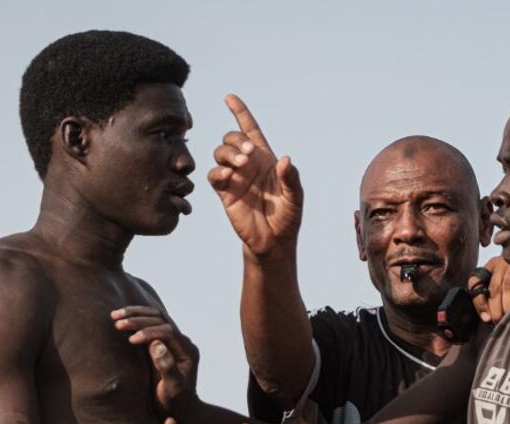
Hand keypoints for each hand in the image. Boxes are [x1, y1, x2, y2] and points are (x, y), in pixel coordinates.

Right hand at [112, 306, 198, 412]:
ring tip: (115, 315)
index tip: (131, 340)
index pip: (168, 331)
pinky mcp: (163, 343)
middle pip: (161, 320)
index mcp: (187, 351)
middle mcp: (182, 342)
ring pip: (156, 318)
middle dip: (139, 319)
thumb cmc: (175, 402)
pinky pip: (151, 324)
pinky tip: (122, 319)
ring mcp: (173, 341)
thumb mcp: (172, 388)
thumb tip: (156, 344)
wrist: (180, 409)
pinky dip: (136, 319)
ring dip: (136, 314)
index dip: (149, 332)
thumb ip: (167, 367)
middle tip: (117, 322)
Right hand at [209, 94, 303, 258]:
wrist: (274, 240)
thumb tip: (285, 160)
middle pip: (232, 138)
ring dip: (229, 154)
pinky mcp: (225, 192)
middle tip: (249, 156)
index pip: (250, 130)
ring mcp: (235, 177)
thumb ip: (291, 178)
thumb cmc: (287, 216)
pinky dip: (218, 172)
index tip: (229, 97)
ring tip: (241, 166)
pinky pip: (213, 175)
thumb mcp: (295, 197)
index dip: (240, 112)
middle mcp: (248, 164)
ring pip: (220, 152)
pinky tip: (228, 178)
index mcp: (265, 159)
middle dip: (237, 140)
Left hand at [469, 256, 509, 322]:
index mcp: (491, 265)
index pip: (475, 281)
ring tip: (509, 317)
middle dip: (495, 309)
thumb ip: (497, 290)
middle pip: (493, 289)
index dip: (478, 301)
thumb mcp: (507, 275)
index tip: (485, 317)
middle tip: (498, 322)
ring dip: (507, 305)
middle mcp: (500, 262)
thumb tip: (489, 315)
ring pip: (506, 288)